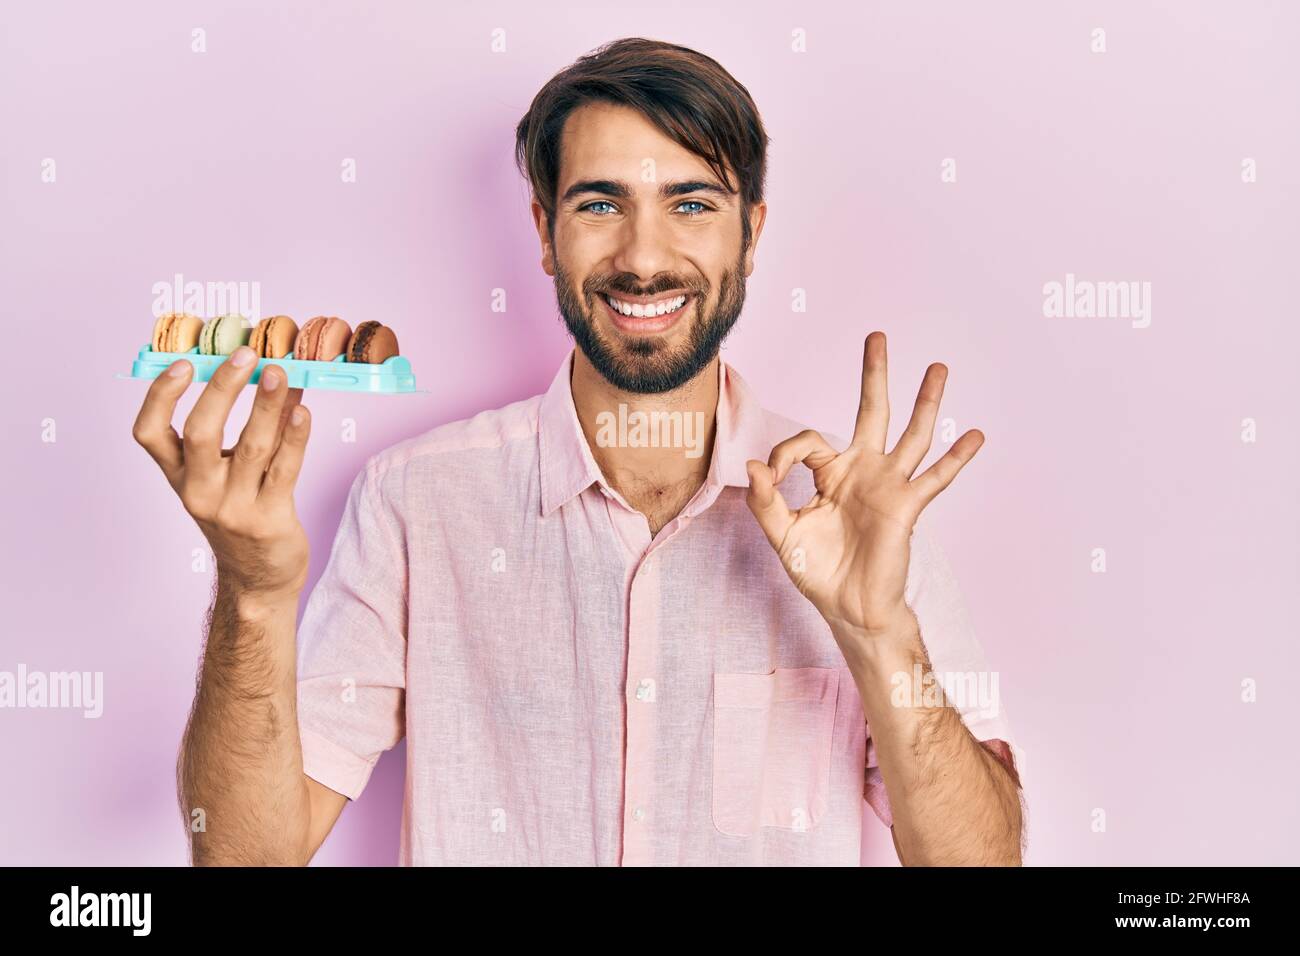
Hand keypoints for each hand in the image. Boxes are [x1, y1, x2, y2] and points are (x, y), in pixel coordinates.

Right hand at [132, 346, 312, 603]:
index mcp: (178, 476)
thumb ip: (244, 428)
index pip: (149, 433)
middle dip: (223, 388)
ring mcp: (233, 507)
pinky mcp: (269, 519)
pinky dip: (295, 437)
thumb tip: (272, 372)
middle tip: (246, 355)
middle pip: (201, 432)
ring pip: (251, 447)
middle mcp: (199, 491)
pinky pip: (285, 470)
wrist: (258, 578)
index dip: (160, 396)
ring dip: (267, 405)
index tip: (183, 362)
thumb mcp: (225, 474)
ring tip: (282, 373)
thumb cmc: (240, 513)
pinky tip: (303, 411)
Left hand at [745, 331, 983, 637]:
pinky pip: (935, 478)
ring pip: (911, 434)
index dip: (784, 455)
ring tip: (939, 367)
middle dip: (873, 374)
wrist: (849, 608)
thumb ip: (766, 501)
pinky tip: (975, 434)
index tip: (769, 478)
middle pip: (870, 412)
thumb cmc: (818, 571)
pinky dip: (956, 457)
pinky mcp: (906, 505)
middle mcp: (862, 471)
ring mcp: (888, 485)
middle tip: (876, 336)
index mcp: (830, 475)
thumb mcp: (782, 535)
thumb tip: (751, 466)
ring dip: (925, 401)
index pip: (808, 442)